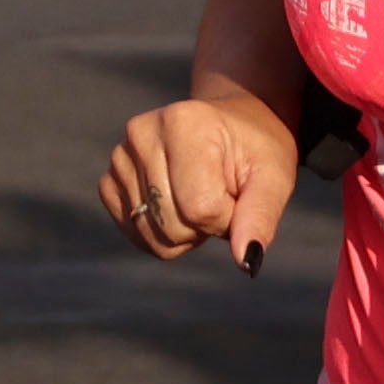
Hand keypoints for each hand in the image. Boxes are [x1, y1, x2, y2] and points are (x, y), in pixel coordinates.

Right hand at [100, 92, 297, 270]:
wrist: (229, 129)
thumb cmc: (255, 152)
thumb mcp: (273, 178)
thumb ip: (260, 217)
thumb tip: (246, 261)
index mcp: (183, 122)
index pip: (200, 208)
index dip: (226, 217)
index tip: (236, 193)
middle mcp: (141, 133)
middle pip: (172, 224)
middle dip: (204, 225)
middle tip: (218, 195)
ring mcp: (120, 157)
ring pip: (153, 234)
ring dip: (184, 231)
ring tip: (197, 196)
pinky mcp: (109, 180)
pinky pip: (135, 233)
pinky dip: (161, 234)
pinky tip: (176, 205)